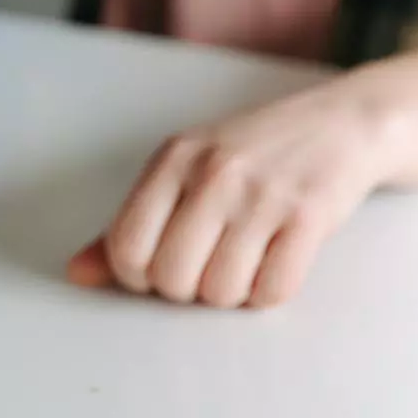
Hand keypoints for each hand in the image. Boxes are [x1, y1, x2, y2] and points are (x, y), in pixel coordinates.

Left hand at [66, 80, 393, 307]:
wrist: (341, 124)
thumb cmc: (250, 156)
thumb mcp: (182, 172)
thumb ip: (128, 224)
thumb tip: (77, 275)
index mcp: (172, 160)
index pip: (126, 248)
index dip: (137, 276)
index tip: (159, 267)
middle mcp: (214, 174)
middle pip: (171, 278)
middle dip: (185, 289)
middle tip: (204, 266)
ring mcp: (263, 195)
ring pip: (220, 291)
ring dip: (228, 293)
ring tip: (240, 262)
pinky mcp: (310, 217)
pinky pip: (272, 291)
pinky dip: (267, 293)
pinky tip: (271, 264)